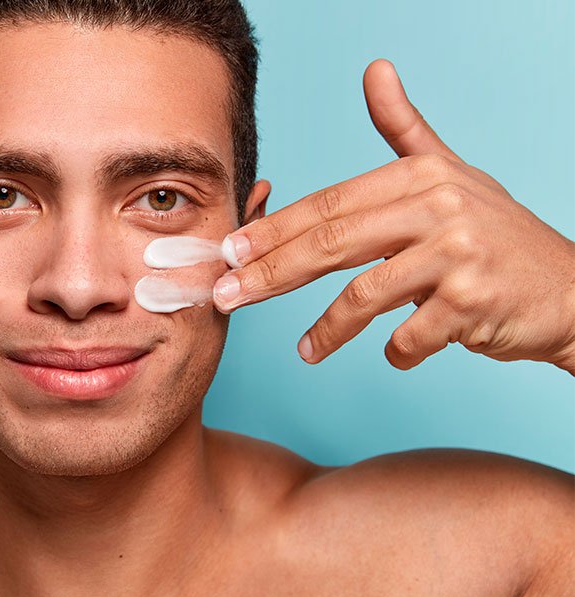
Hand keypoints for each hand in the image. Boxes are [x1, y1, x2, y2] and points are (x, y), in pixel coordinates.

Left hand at [212, 59, 574, 373]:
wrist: (571, 290)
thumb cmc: (497, 234)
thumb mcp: (451, 174)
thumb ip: (405, 129)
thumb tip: (375, 69)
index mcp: (421, 176)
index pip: (329, 203)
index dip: (274, 229)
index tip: (231, 250)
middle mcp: (439, 207)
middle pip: (332, 242)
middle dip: (271, 272)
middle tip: (228, 295)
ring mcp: (457, 255)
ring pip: (363, 294)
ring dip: (327, 330)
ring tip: (306, 351)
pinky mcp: (473, 302)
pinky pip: (410, 336)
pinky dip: (398, 352)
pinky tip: (394, 354)